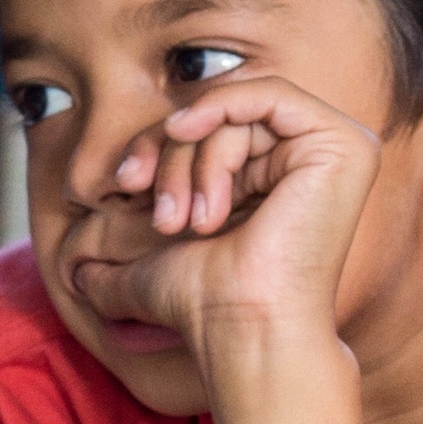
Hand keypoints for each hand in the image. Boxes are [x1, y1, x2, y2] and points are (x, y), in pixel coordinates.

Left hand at [111, 73, 383, 374]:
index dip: (160, 147)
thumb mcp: (154, 260)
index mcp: (286, 179)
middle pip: (223, 117)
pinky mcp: (344, 144)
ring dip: (191, 158)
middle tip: (162, 217)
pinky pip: (266, 93)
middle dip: (171, 154)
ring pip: (236, 109)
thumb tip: (78, 276)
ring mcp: (337, 151)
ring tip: (188, 220)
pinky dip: (215, 114)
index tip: (124, 185)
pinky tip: (189, 145)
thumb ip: (118, 258)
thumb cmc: (207, 305)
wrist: (242, 330)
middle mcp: (316, 162)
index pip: (213, 130)